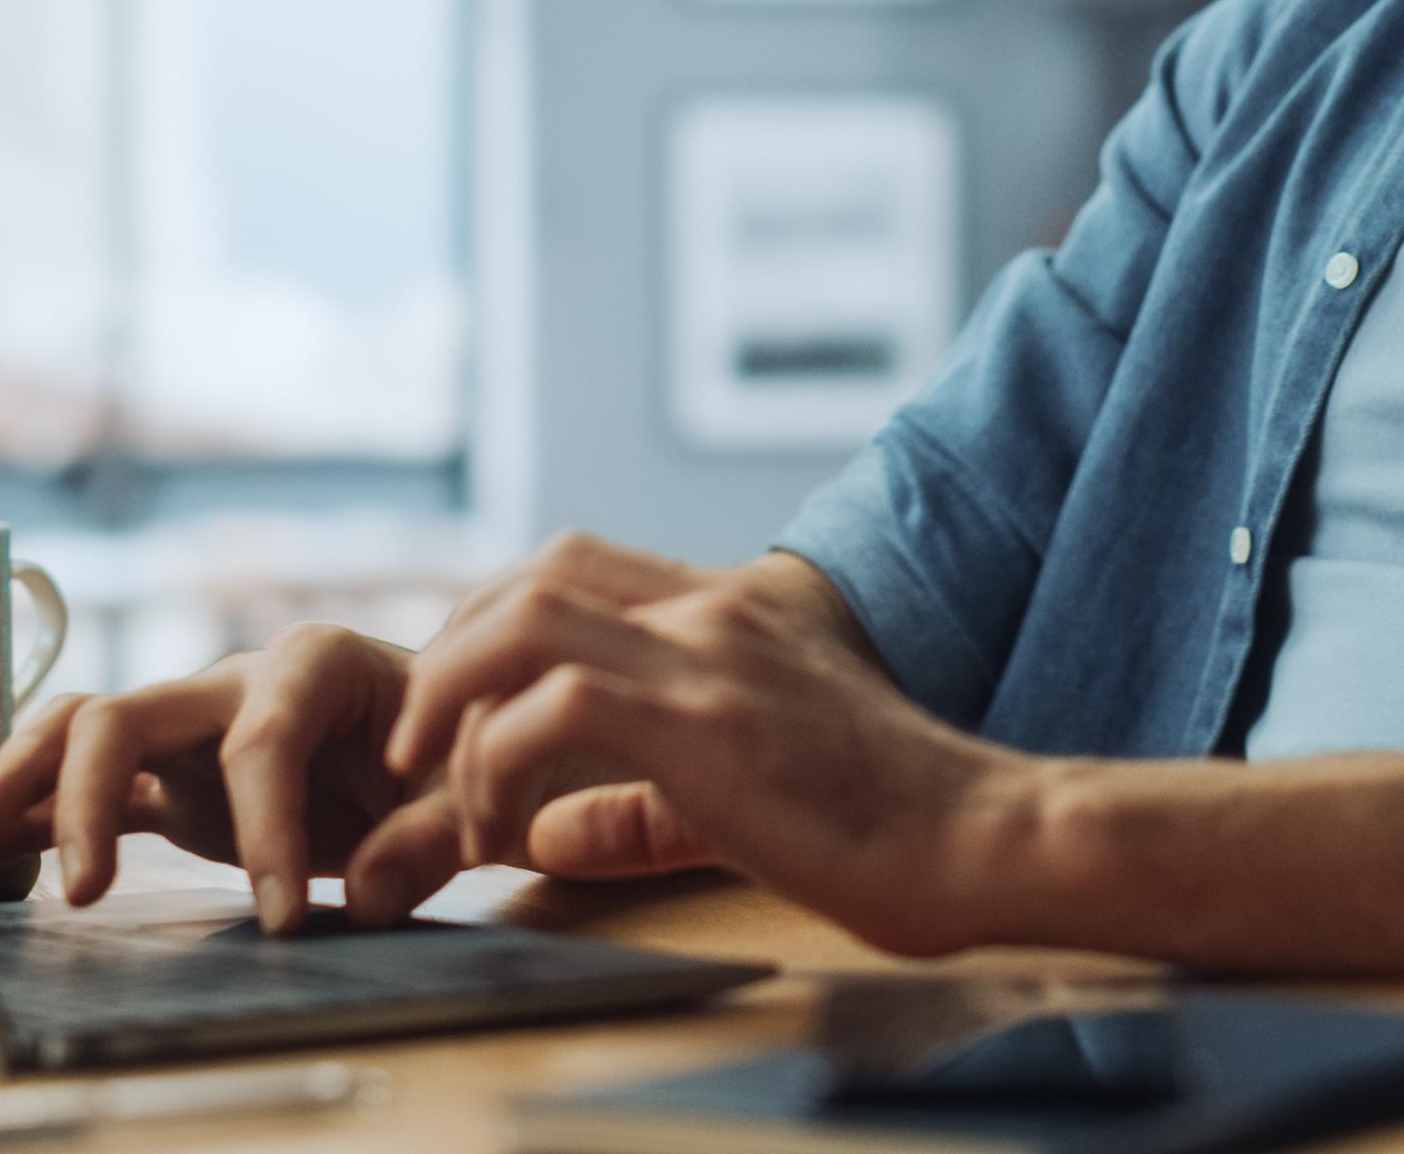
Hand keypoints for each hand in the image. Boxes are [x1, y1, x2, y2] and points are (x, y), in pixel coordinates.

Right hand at [0, 624, 467, 932]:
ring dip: (17, 785)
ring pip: (80, 735)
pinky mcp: (173, 780)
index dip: (266, 826)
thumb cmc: (463, 761)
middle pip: (128, 714)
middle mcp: (235, 681)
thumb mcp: (472, 797)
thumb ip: (428, 839)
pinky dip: (29, 814)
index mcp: (317, 663)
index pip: (263, 739)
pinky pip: (85, 785)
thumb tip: (361, 898)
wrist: (452, 754)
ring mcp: (192, 727)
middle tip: (85, 895)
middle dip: (90, 796)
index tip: (287, 921)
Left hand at [385, 534, 1030, 957]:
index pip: (578, 565)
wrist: (984, 837)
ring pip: (526, 618)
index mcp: (733, 612)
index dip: (491, 626)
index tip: (458, 710)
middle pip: (536, 573)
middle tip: (420, 744)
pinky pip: (555, 704)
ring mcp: (711, 657)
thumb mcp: (755, 793)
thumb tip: (552, 834)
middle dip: (451, 652)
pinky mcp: (708, 723)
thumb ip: (647, 802)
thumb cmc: (890, 827)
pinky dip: (496, 761)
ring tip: (428, 776)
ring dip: (449, 694)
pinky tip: (501, 828)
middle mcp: (716, 612)